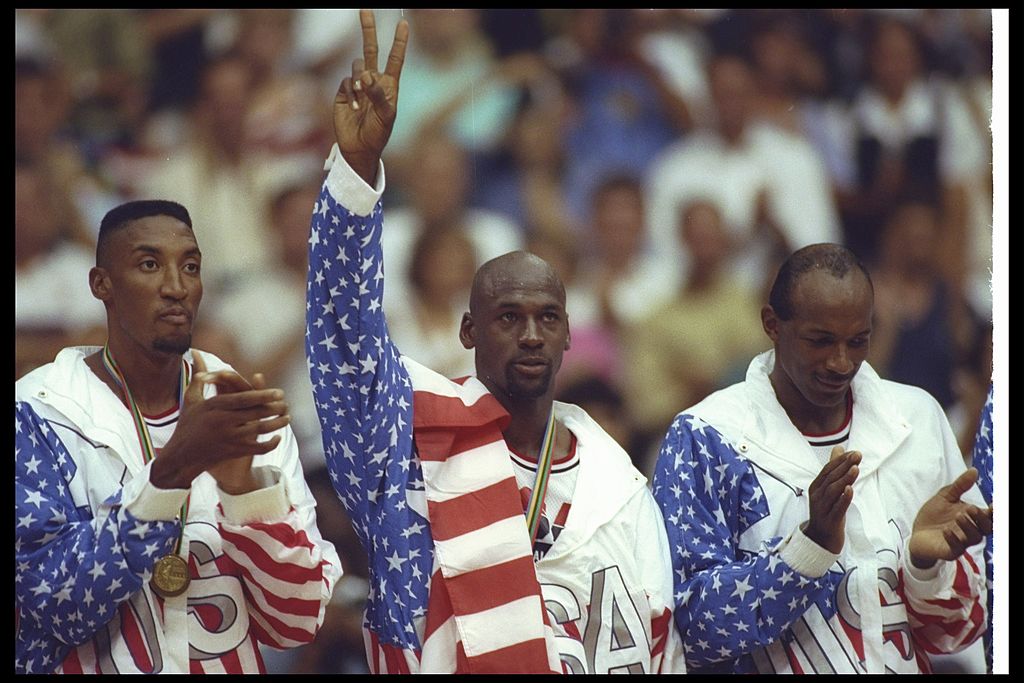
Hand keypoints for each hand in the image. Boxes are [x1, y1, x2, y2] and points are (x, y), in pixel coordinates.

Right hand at [150, 352, 290, 490]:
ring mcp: (228, 438)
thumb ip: (199, 378)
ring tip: (287, 417)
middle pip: (254, 413)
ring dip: (276, 424)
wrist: (180, 457)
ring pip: (258, 430)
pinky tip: (278, 437)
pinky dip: (270, 444)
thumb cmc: (187, 425)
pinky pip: (256, 449)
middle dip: (274, 408)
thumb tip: (197, 354)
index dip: (263, 395)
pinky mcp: (232, 452)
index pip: (243, 399)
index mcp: (213, 407)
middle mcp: (221, 422)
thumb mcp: (191, 401)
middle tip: (286, 403)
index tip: (279, 392)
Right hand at [333, 9, 408, 183]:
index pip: (395, 58)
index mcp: (390, 85)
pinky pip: (346, 82)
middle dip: (368, 29)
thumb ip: (379, 93)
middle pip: (370, 49)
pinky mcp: (343, 92)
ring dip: (360, 79)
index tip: (404, 23)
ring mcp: (357, 86)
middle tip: (365, 10)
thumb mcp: (386, 115)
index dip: (400, 41)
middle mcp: (374, 81)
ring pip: (357, 67)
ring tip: (362, 96)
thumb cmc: (379, 133)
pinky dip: (351, 93)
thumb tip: (368, 75)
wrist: (360, 148)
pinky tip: (355, 108)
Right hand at [803, 446, 860, 553]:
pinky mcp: (830, 520)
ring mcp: (823, 508)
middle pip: (830, 478)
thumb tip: (840, 448)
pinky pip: (837, 508)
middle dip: (844, 466)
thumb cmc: (827, 511)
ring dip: (844, 479)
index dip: (840, 460)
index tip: (854, 452)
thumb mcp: (829, 490)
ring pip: (833, 491)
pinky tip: (850, 490)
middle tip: (858, 456)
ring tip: (855, 469)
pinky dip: (843, 498)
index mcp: (816, 487)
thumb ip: (834, 469)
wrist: (820, 539)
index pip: (827, 470)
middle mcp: (817, 496)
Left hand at [908, 467, 992, 569]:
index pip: (990, 516)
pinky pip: (956, 548)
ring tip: (958, 516)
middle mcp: (971, 531)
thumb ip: (960, 485)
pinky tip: (947, 531)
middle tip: (971, 508)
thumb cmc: (934, 516)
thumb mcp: (945, 497)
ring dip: (968, 527)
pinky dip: (953, 539)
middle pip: (986, 528)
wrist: (916, 533)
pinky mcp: (950, 551)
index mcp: (973, 518)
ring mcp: (962, 542)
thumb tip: (974, 470)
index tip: (994, 504)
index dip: (994, 512)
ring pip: (974, 538)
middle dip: (981, 518)